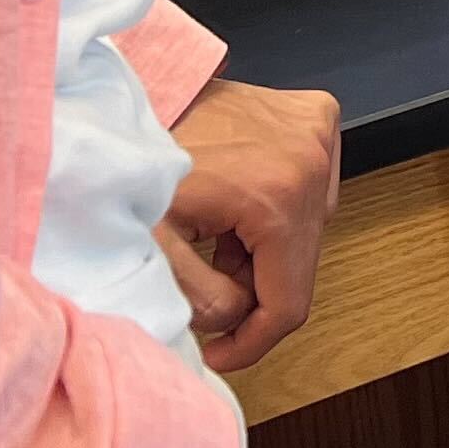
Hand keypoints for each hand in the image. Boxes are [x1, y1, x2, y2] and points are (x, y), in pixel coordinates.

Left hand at [156, 80, 339, 375]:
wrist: (129, 95)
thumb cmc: (130, 162)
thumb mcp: (154, 246)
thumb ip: (200, 300)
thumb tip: (235, 319)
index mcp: (281, 197)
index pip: (290, 305)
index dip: (251, 344)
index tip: (216, 353)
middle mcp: (315, 160)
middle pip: (300, 268)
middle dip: (252, 292)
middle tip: (203, 286)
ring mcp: (319, 132)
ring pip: (306, 231)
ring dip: (263, 253)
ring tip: (213, 240)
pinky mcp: (316, 117)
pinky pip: (310, 190)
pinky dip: (275, 212)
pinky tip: (234, 208)